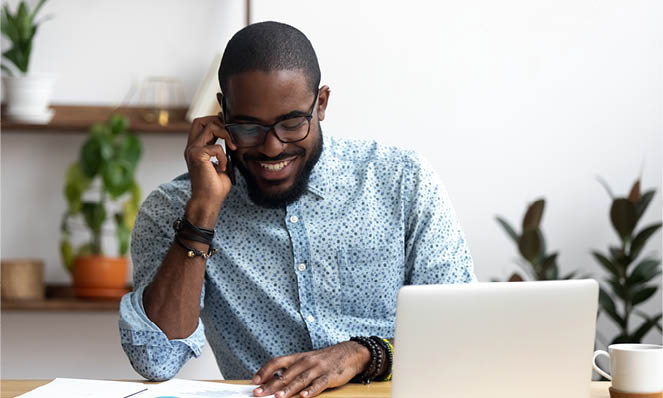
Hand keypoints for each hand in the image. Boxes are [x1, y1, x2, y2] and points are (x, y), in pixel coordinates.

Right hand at [184, 115, 236, 207]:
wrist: (208, 201)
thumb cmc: (215, 187)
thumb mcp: (222, 165)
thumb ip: (223, 152)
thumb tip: (233, 141)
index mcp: (196, 149)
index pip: (201, 125)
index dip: (214, 121)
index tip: (229, 128)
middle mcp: (192, 148)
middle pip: (200, 121)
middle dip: (217, 122)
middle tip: (229, 135)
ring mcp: (192, 151)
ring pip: (209, 127)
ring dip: (225, 135)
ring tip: (232, 148)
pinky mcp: (197, 156)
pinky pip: (216, 147)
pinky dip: (224, 156)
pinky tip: (223, 168)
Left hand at [252, 342, 370, 397]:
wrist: (349, 353)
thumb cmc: (325, 359)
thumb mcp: (307, 360)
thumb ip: (292, 369)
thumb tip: (273, 380)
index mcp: (298, 358)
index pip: (277, 362)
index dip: (265, 371)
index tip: (255, 381)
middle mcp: (305, 362)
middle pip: (286, 374)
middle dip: (271, 385)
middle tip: (259, 393)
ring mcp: (317, 369)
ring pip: (300, 380)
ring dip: (288, 389)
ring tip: (278, 397)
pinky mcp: (329, 376)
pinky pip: (319, 384)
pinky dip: (311, 391)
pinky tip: (304, 396)